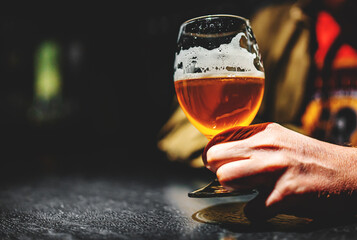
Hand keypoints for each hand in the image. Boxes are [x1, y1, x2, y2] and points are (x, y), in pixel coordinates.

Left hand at [205, 123, 356, 219]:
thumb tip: (221, 157)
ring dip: (233, 189)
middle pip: (214, 158)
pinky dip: (258, 212)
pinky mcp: (285, 193)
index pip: (217, 140)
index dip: (213, 157)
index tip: (219, 165)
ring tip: (251, 190)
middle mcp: (267, 146)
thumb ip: (252, 145)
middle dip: (219, 171)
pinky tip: (271, 206)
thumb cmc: (312, 160)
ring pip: (225, 177)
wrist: (352, 174)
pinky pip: (252, 209)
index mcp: (264, 132)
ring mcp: (276, 168)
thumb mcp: (281, 141)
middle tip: (235, 179)